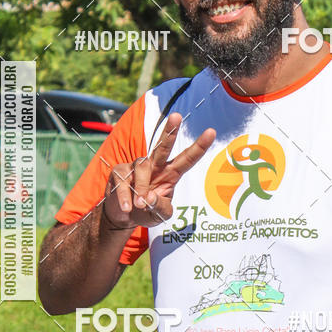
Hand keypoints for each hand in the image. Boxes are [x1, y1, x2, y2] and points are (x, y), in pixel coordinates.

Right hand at [102, 112, 215, 229]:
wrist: (123, 215)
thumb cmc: (146, 210)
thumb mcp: (159, 215)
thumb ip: (160, 207)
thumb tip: (150, 196)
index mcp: (171, 173)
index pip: (187, 158)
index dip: (199, 146)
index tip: (211, 132)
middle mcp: (155, 166)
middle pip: (163, 146)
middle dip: (170, 131)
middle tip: (177, 116)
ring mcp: (137, 167)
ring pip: (142, 167)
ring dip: (141, 188)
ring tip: (140, 205)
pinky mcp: (120, 171)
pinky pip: (123, 180)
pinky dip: (125, 196)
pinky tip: (127, 207)